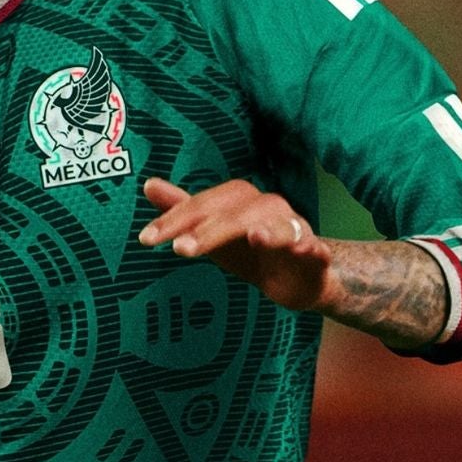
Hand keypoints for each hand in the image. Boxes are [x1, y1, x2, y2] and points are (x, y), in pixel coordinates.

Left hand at [138, 177, 334, 311]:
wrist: (295, 277)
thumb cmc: (248, 251)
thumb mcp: (211, 232)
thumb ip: (183, 209)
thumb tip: (148, 183)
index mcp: (241, 202)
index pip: (204, 204)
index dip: (175, 219)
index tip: (146, 238)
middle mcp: (268, 209)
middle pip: (238, 213)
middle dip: (210, 230)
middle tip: (181, 250)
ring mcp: (293, 230)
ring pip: (282, 226)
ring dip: (269, 232)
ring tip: (254, 237)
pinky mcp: (314, 255)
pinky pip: (315, 248)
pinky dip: (311, 248)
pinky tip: (306, 250)